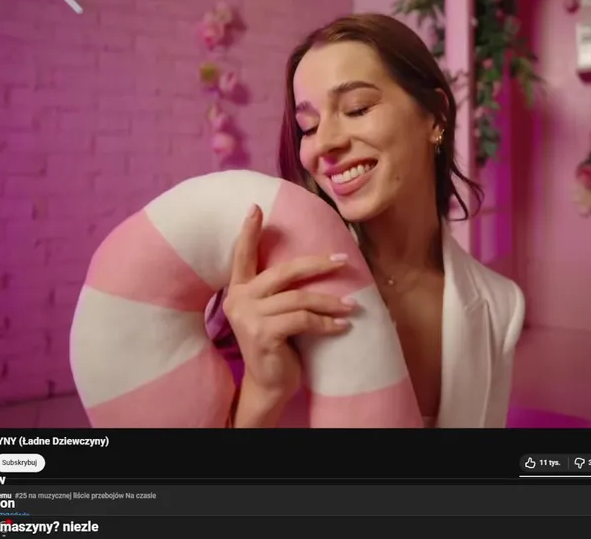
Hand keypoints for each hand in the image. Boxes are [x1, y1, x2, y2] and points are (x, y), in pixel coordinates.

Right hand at [223, 205, 354, 414]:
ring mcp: (249, 317)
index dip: (249, 232)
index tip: (256, 208)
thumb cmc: (277, 344)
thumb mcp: (272, 312)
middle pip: (284, 272)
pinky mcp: (264, 335)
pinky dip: (326, 322)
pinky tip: (342, 325)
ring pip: (299, 298)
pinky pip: (303, 320)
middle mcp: (239, 300)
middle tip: (343, 260)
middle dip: (317, 264)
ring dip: (330, 301)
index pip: (242, 256)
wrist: (269, 383)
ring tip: (352, 305)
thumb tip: (315, 263)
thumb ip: (279, 291)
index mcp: (239, 290)